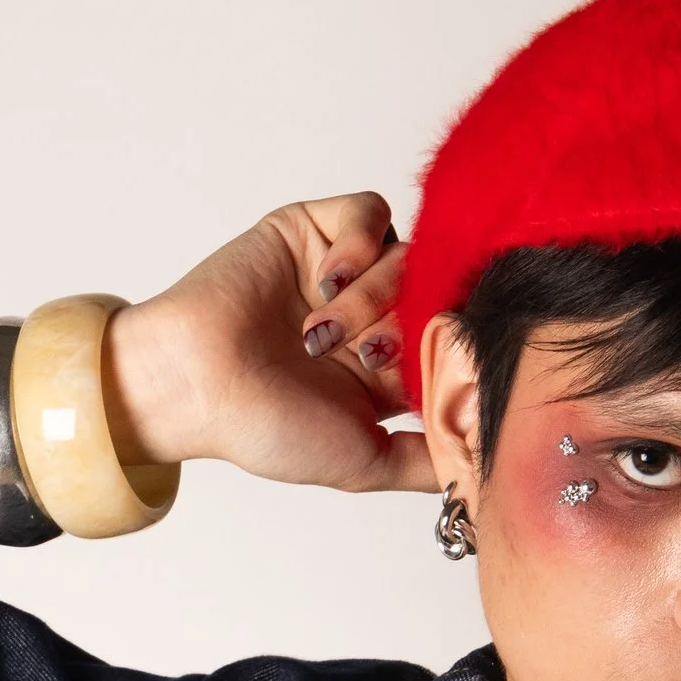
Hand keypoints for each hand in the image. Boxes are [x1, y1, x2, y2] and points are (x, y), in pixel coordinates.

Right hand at [103, 197, 433, 495]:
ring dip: (373, 296)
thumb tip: (482, 467)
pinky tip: (327, 280)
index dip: (438, 357)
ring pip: (406, 255)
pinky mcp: (317, 228)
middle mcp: (370, 318)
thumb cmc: (265, 427)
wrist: (197, 382)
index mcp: (385, 372)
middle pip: (432, 296)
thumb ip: (425, 463)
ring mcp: (345, 270)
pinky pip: (371, 212)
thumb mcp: (364, 462)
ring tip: (324, 332)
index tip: (411, 380)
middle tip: (365, 360)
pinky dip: (359, 245)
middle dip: (403, 330)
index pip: (445, 343)